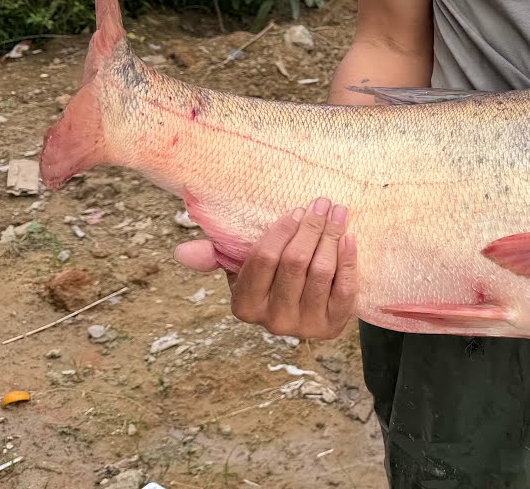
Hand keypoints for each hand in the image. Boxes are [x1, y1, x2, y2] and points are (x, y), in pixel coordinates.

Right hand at [173, 197, 358, 338]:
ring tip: (338, 213)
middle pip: (295, 263)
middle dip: (310, 228)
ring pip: (320, 272)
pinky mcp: (333, 326)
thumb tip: (181, 251)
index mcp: (245, 306)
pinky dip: (347, 260)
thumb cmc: (273, 278)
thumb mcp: (242, 268)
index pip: (263, 260)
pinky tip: (348, 238)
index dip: (281, 232)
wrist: (310, 308)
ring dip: (331, 237)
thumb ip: (215, 256)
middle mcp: (273, 321)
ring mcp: (304, 326)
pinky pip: (344, 288)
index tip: (296, 211)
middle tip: (322, 204)